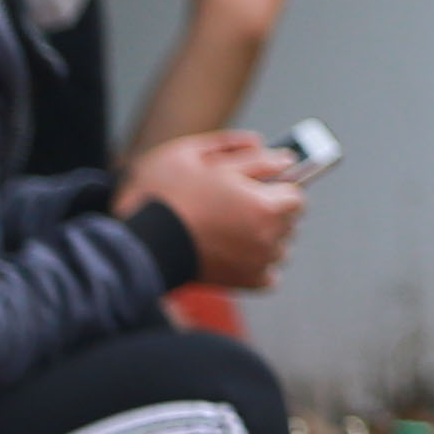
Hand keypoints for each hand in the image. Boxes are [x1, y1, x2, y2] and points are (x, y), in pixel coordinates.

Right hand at [114, 130, 304, 290]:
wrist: (137, 244)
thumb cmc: (162, 195)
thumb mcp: (194, 155)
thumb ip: (241, 151)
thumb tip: (281, 156)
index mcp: (265, 204)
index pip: (296, 194)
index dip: (275, 187)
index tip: (255, 187)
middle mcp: (270, 237)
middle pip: (288, 220)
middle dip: (268, 210)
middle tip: (232, 206)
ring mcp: (260, 262)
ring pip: (280, 245)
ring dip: (264, 236)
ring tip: (227, 228)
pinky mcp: (248, 282)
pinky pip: (269, 272)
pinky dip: (257, 263)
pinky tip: (231, 250)